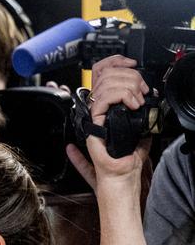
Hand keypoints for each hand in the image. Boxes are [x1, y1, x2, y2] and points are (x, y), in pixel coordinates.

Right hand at [76, 56, 151, 187]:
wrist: (120, 179)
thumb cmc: (124, 166)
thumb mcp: (138, 136)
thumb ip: (139, 123)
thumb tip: (148, 108)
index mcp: (104, 113)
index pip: (101, 78)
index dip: (114, 64)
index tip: (131, 66)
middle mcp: (97, 114)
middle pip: (104, 77)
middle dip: (128, 76)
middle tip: (141, 89)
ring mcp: (94, 120)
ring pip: (104, 85)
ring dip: (127, 85)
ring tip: (137, 98)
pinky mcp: (94, 127)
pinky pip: (101, 101)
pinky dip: (121, 95)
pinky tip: (132, 103)